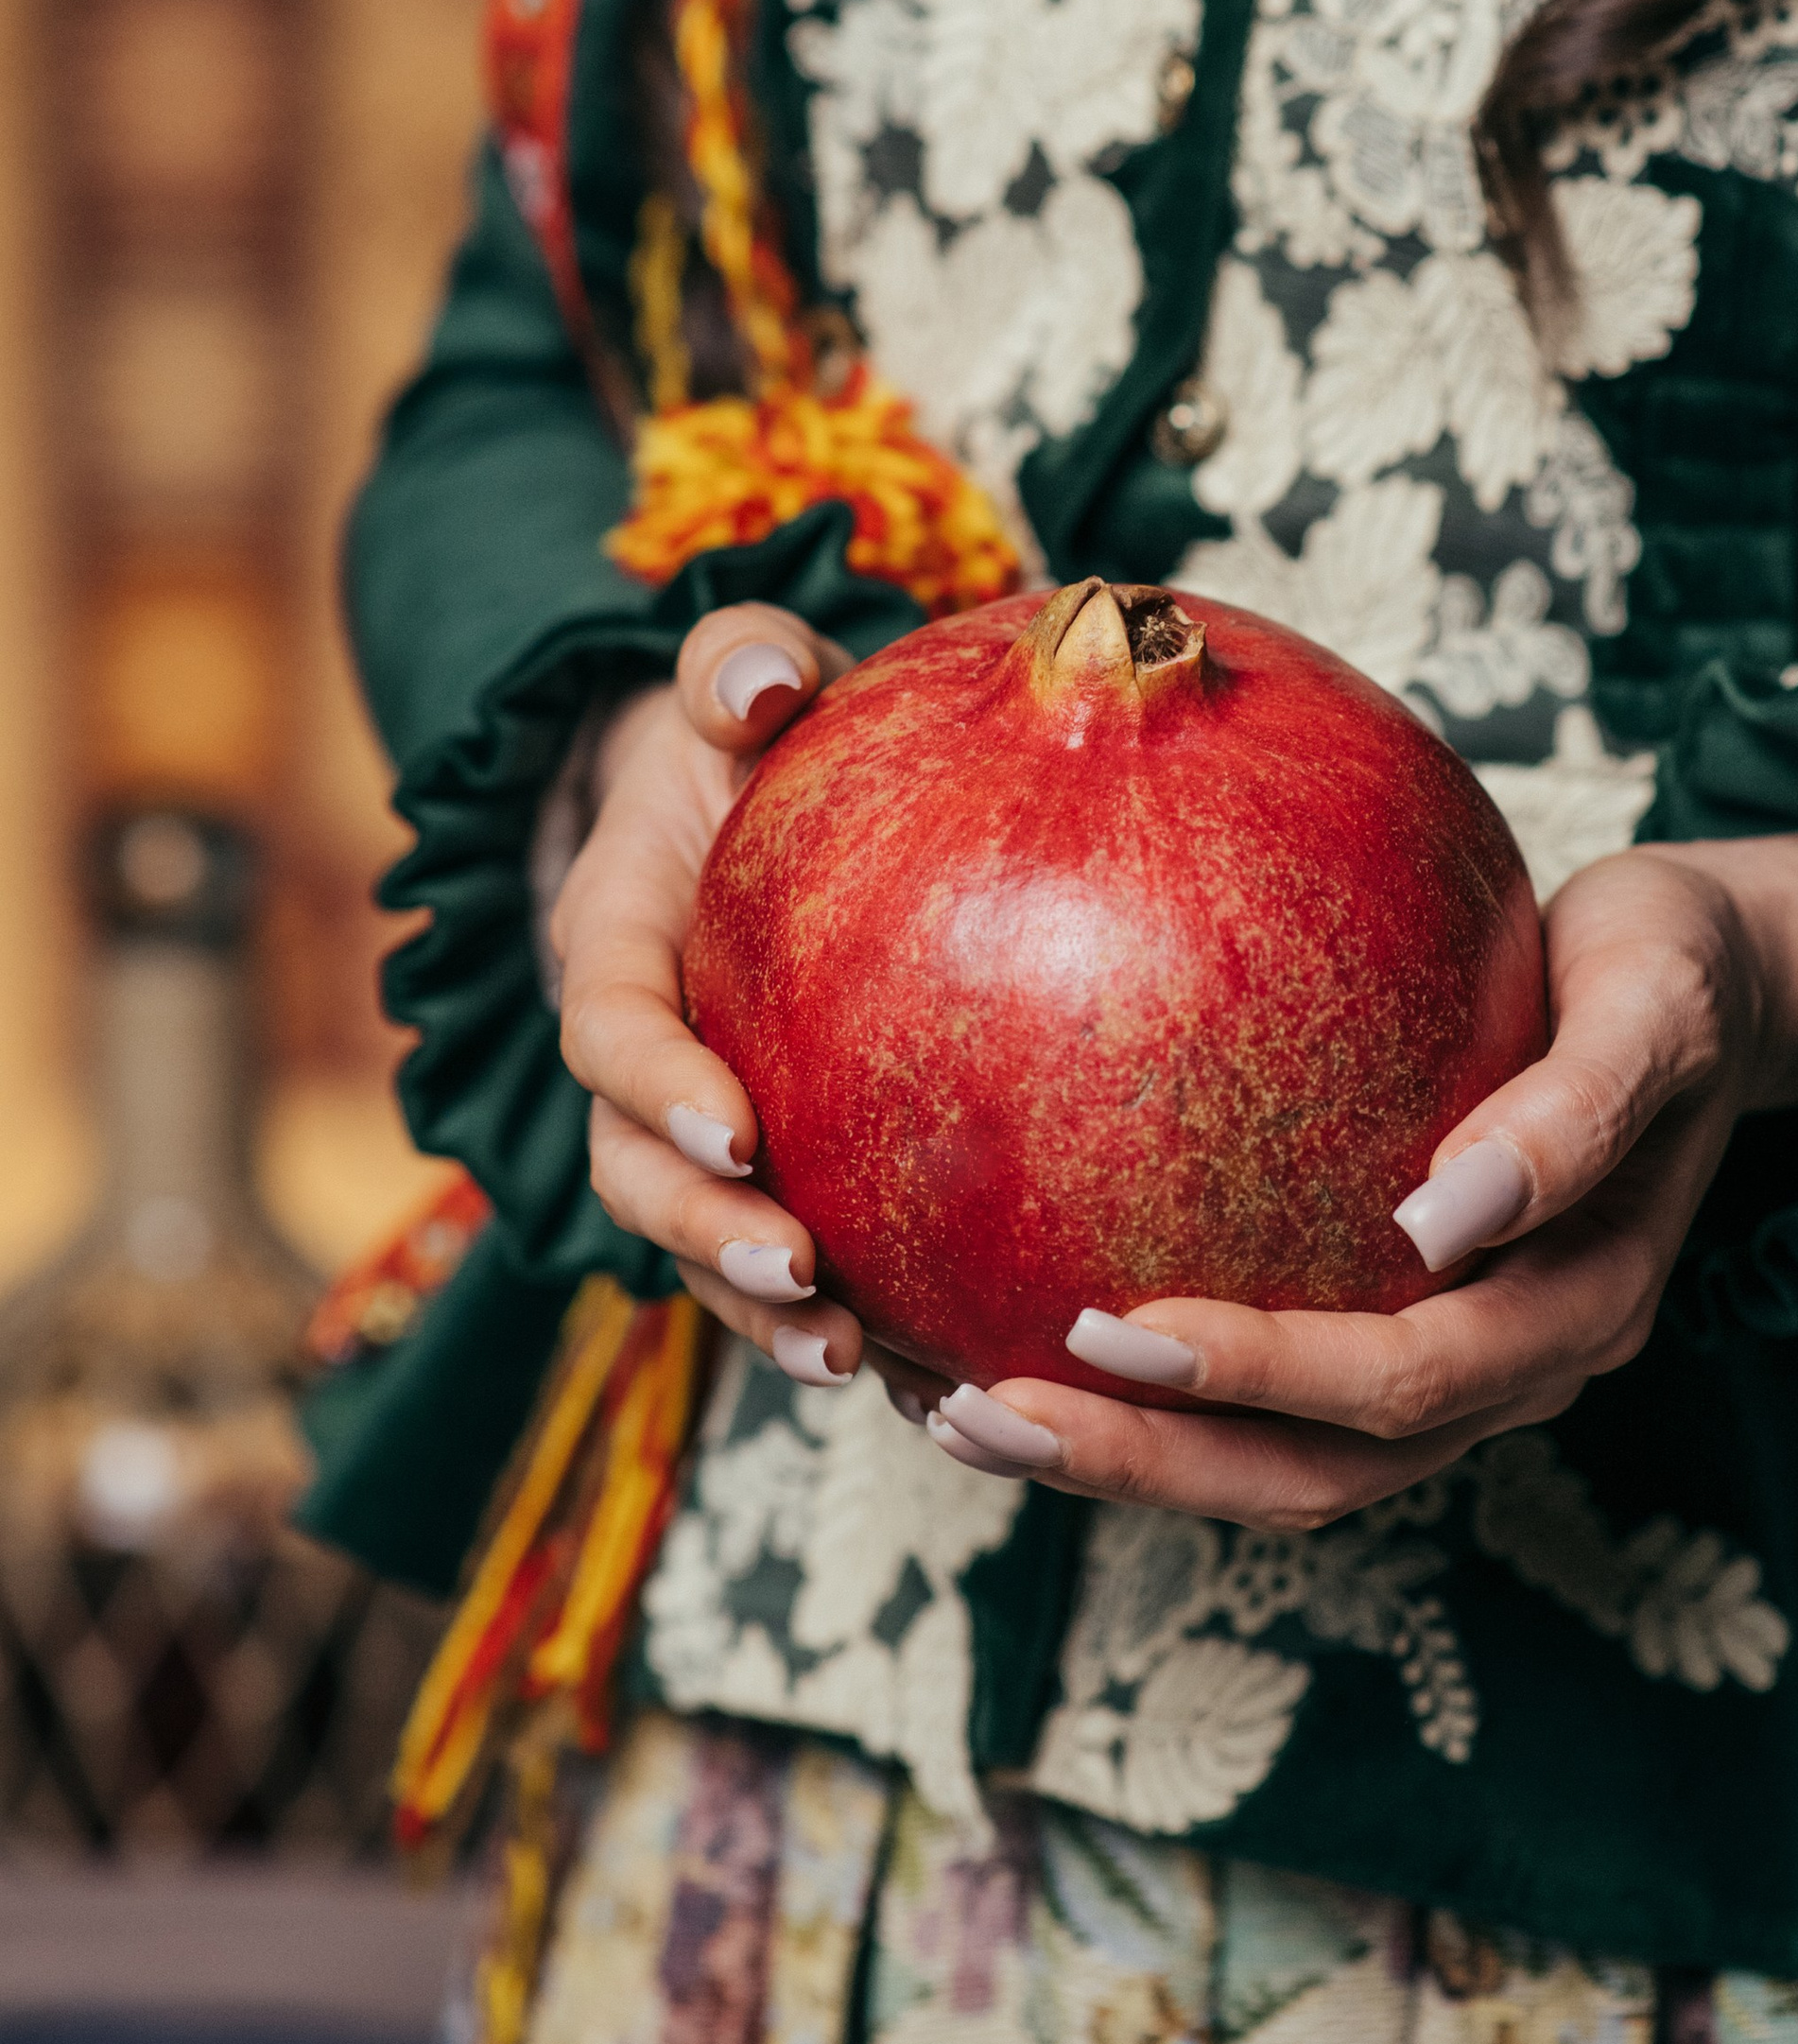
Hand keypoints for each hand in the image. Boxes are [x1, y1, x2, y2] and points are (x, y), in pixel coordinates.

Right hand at [553, 604, 866, 1389]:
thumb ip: (736, 663)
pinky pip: (795, 1264)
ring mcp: (699, 1127)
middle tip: (797, 1272)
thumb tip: (757, 685)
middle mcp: (640, 1057)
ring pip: (699, 1246)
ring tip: (854, 1362)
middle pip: (633, 1170)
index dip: (655, 1086)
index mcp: (619, 944)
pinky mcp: (775, 1170)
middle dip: (700, 1235)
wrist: (755, 794)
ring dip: (760, 1315)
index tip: (731, 1131)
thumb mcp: (741, 677)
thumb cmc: (759, 729)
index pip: (610, 1026)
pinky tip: (941, 1379)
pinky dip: (856, 1324)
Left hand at [913, 832, 1797, 1524]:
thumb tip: (1447, 1213)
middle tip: (980, 1410)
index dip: (1258, 1374)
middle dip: (1147, 1460)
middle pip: (1319, 1472)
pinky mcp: (1397, 1329)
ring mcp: (1456, 1368)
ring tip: (960, 1415)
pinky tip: (1020, 1339)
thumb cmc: (1673, 965)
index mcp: (1577, 1307)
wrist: (1709, 979)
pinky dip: (1152, 1406)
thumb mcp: (1653, 1001)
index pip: (1403, 1378)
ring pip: (1282, 1469)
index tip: (1107, 1328)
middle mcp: (1513, 1367)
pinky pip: (1269, 1406)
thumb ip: (1574, 1112)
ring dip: (1128, 1463)